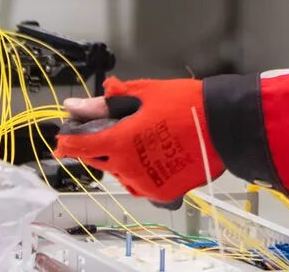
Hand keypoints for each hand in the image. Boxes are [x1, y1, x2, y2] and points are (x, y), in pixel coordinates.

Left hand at [54, 77, 222, 202]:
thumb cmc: (184, 103)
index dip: (68, 141)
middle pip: (99, 160)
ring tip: (139, 141)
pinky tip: (153, 156)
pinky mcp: (163, 193)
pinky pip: (141, 185)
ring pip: (120, 174)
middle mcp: (128, 168)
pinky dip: (141, 173)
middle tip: (110, 131)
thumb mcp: (144, 95)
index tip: (63, 137)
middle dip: (96, 147)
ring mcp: (145, 184)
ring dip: (120, 161)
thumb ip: (106, 103)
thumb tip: (74, 104)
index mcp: (120, 141)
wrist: (225, 125)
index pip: (81, 146)